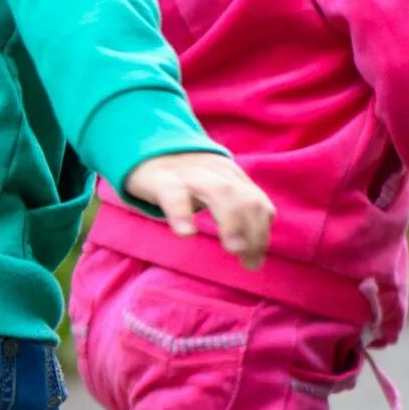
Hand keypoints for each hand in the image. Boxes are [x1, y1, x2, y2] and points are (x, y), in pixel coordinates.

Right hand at [125, 151, 274, 271]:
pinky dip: (183, 213)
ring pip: (220, 192)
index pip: (259, 205)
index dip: (261, 234)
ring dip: (233, 222)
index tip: (253, 261)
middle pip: (247, 199)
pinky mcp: (162, 179)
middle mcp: (217, 174)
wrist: (147, 146)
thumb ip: (236, 217)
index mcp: (233, 179)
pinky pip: (174, 194)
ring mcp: (191, 175)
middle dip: (255, 232)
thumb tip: (253, 260)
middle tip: (248, 262)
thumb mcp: (216, 191)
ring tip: (233, 249)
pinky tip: (187, 233)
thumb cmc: (186, 180)